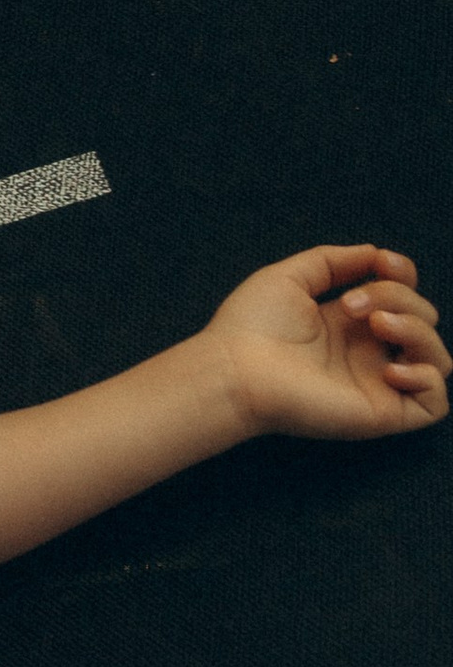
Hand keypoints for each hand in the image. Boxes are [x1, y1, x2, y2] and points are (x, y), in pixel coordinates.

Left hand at [210, 245, 447, 443]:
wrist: (235, 368)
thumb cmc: (251, 325)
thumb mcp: (293, 276)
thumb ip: (334, 261)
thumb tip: (375, 253)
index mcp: (349, 323)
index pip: (403, 295)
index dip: (404, 273)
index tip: (382, 262)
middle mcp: (368, 353)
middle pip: (423, 318)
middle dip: (398, 297)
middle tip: (351, 304)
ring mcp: (377, 383)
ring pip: (438, 356)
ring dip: (418, 329)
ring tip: (376, 324)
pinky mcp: (381, 413)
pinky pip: (436, 404)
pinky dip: (426, 377)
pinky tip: (389, 368)